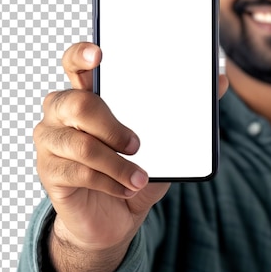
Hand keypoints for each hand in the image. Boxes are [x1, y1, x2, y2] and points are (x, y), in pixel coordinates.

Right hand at [34, 42, 228, 253]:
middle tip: (138, 144)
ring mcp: (51, 142)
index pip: (75, 63)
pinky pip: (79, 172)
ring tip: (140, 177)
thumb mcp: (166, 140)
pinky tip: (126, 188)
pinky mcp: (49, 172)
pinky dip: (110, 182)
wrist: (117, 217)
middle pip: (76, 103)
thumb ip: (187, 108)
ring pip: (81, 144)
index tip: (98, 54)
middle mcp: (62, 112)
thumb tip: (221, 79)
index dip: (81, 54)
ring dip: (117, 164)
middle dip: (112, 125)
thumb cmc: (137, 168)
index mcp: (88, 93)